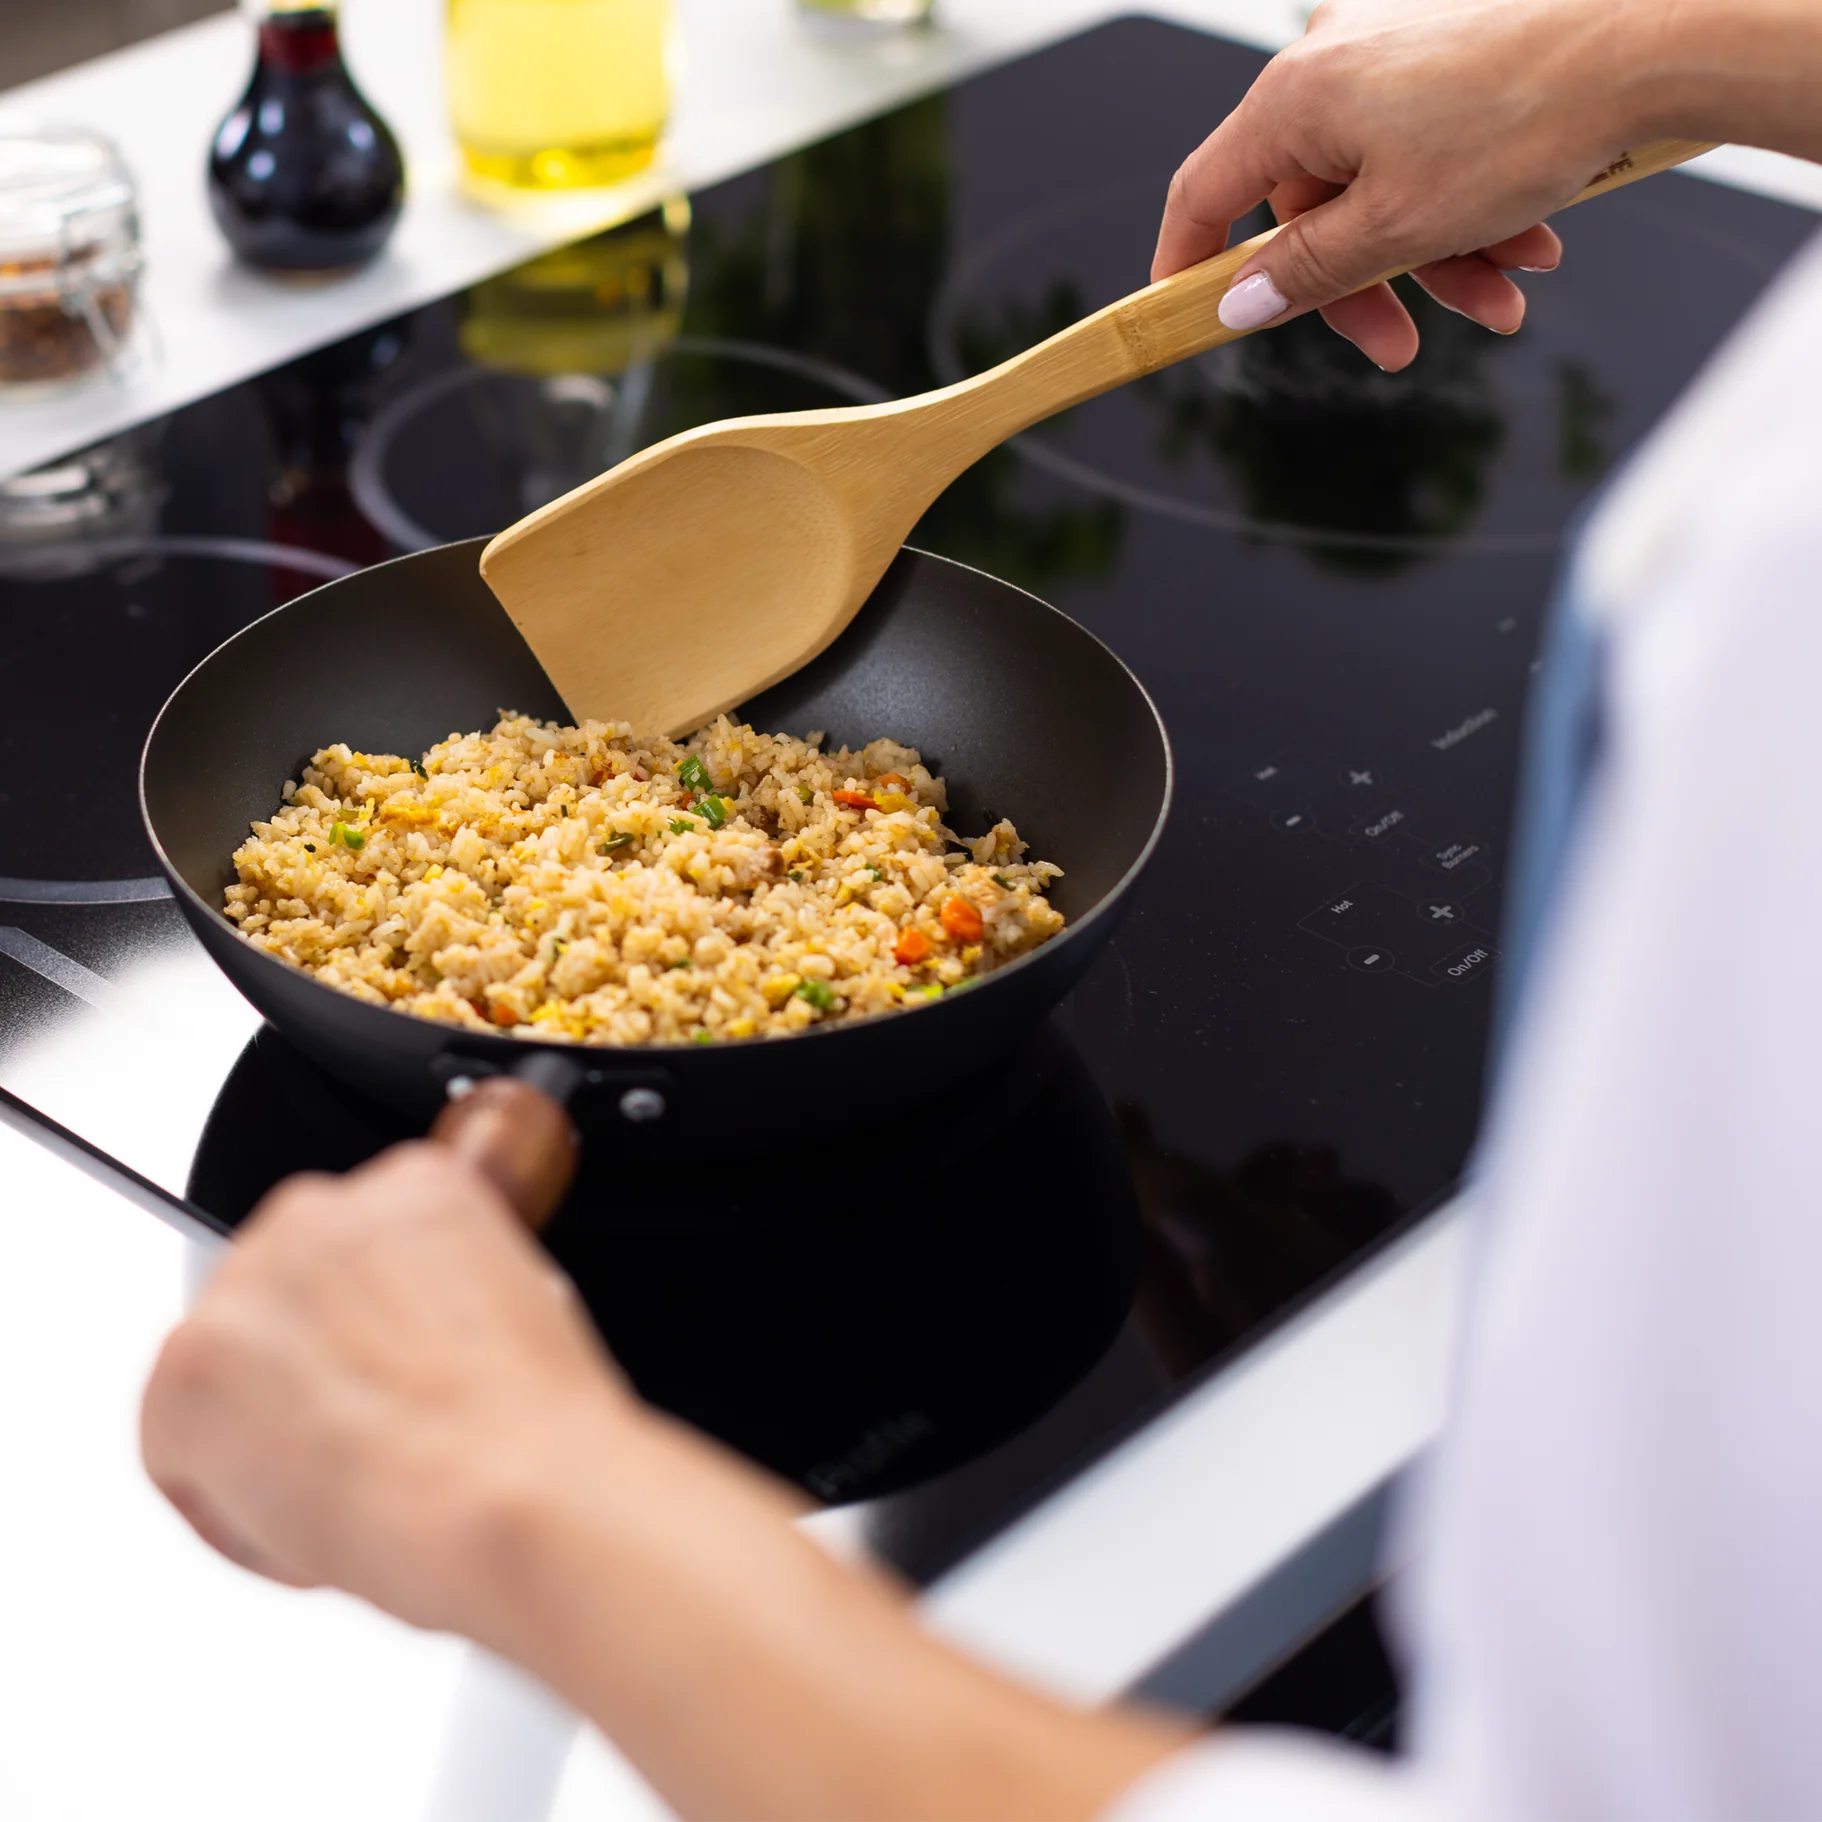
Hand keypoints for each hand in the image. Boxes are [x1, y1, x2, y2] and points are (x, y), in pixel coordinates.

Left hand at [140, 1146, 1191, 1821]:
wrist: (527, 1499)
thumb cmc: (564, 1426)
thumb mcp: (546, 1315)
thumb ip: (497, 1282)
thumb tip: (498, 1311)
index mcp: (430, 1184)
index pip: (371, 1222)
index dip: (386, 1298)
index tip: (409, 1336)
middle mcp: (330, 1209)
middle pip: (295, 1276)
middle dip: (328, 1348)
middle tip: (391, 1421)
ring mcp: (259, 1280)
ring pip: (237, 1344)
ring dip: (280, 1409)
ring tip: (359, 1473)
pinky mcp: (198, 1362)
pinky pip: (184, 1436)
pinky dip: (231, 1487)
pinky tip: (313, 1511)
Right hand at [1153, 0, 1661, 367]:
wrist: (1653, 33)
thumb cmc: (1525, 118)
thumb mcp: (1396, 227)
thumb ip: (1305, 274)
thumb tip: (1237, 305)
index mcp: (1296, 98)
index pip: (1204, 194)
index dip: (1190, 265)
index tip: (1194, 314)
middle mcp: (1333, 58)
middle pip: (1312, 205)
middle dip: (1369, 284)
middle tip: (1401, 348)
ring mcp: (1395, 43)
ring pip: (1385, 183)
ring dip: (1439, 255)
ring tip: (1504, 294)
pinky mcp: (1453, 42)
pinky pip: (1433, 145)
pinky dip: (1468, 203)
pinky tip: (1529, 239)